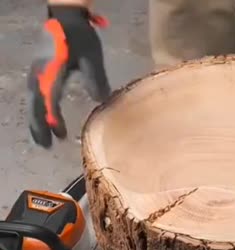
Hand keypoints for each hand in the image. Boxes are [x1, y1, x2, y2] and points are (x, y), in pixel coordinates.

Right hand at [27, 5, 109, 147]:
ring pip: (33, 101)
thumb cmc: (79, 37)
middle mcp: (38, 75)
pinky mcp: (38, 71)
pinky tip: (47, 117)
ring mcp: (35, 72)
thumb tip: (101, 101)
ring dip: (38, 120)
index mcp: (50, 72)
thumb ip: (95, 78)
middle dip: (39, 127)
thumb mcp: (91, 57)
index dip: (52, 121)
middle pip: (35, 106)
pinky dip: (39, 109)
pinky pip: (36, 94)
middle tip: (46, 146)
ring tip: (44, 138)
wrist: (65, 16)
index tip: (59, 136)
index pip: (48, 102)